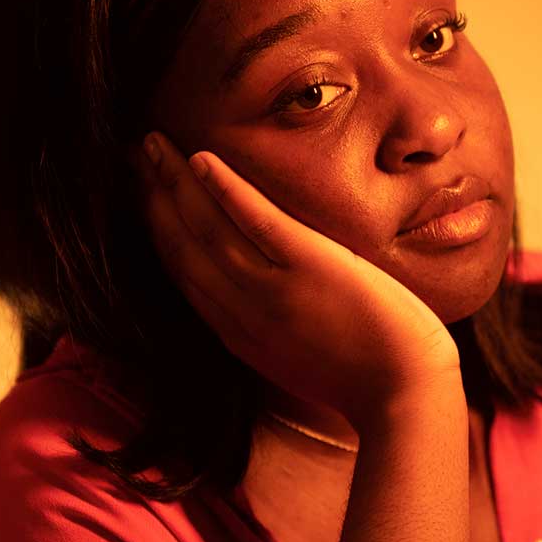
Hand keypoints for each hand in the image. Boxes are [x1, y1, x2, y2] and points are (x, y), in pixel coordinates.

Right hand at [133, 131, 460, 426]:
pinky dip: (226, 190)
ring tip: (155, 145)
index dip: (159, 231)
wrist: (404, 396)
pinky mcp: (311, 268)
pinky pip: (258, 222)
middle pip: (184, 247)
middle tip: (136, 155)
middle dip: (155, 198)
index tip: (144, 196)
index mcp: (239, 334)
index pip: (186, 274)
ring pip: (209, 230)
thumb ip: (271, 326)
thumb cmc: (365, 379)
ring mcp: (275, 290)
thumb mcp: (297, 359)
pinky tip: (204, 161)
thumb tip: (260, 295)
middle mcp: (244, 313)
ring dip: (177, 183)